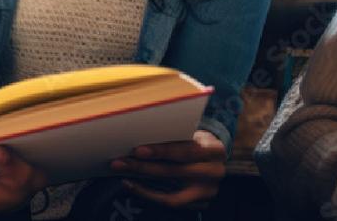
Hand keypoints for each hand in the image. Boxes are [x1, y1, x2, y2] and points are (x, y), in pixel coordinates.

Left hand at [111, 130, 226, 208]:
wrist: (212, 160)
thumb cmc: (194, 142)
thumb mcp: (191, 134)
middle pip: (176, 171)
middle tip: (121, 161)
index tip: (138, 150)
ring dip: (142, 183)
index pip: (187, 150)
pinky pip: (170, 201)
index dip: (162, 151)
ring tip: (122, 172)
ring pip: (171, 191)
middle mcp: (214, 171)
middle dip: (145, 167)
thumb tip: (136, 135)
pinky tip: (130, 184)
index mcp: (215, 149)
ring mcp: (208, 190)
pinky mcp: (199, 202)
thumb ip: (173, 136)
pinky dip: (147, 194)